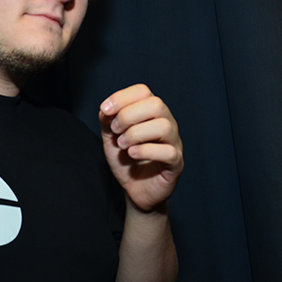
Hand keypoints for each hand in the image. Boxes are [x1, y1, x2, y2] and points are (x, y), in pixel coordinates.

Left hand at [99, 84, 183, 212]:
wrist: (135, 190)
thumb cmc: (126, 161)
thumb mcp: (111, 138)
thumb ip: (108, 121)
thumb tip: (106, 108)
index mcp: (152, 113)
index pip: (143, 91)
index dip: (122, 97)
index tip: (105, 110)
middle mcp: (167, 123)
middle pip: (156, 104)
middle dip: (128, 115)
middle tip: (115, 131)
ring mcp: (174, 143)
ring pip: (164, 126)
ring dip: (136, 134)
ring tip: (123, 145)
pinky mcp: (176, 163)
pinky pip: (168, 151)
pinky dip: (146, 151)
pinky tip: (132, 154)